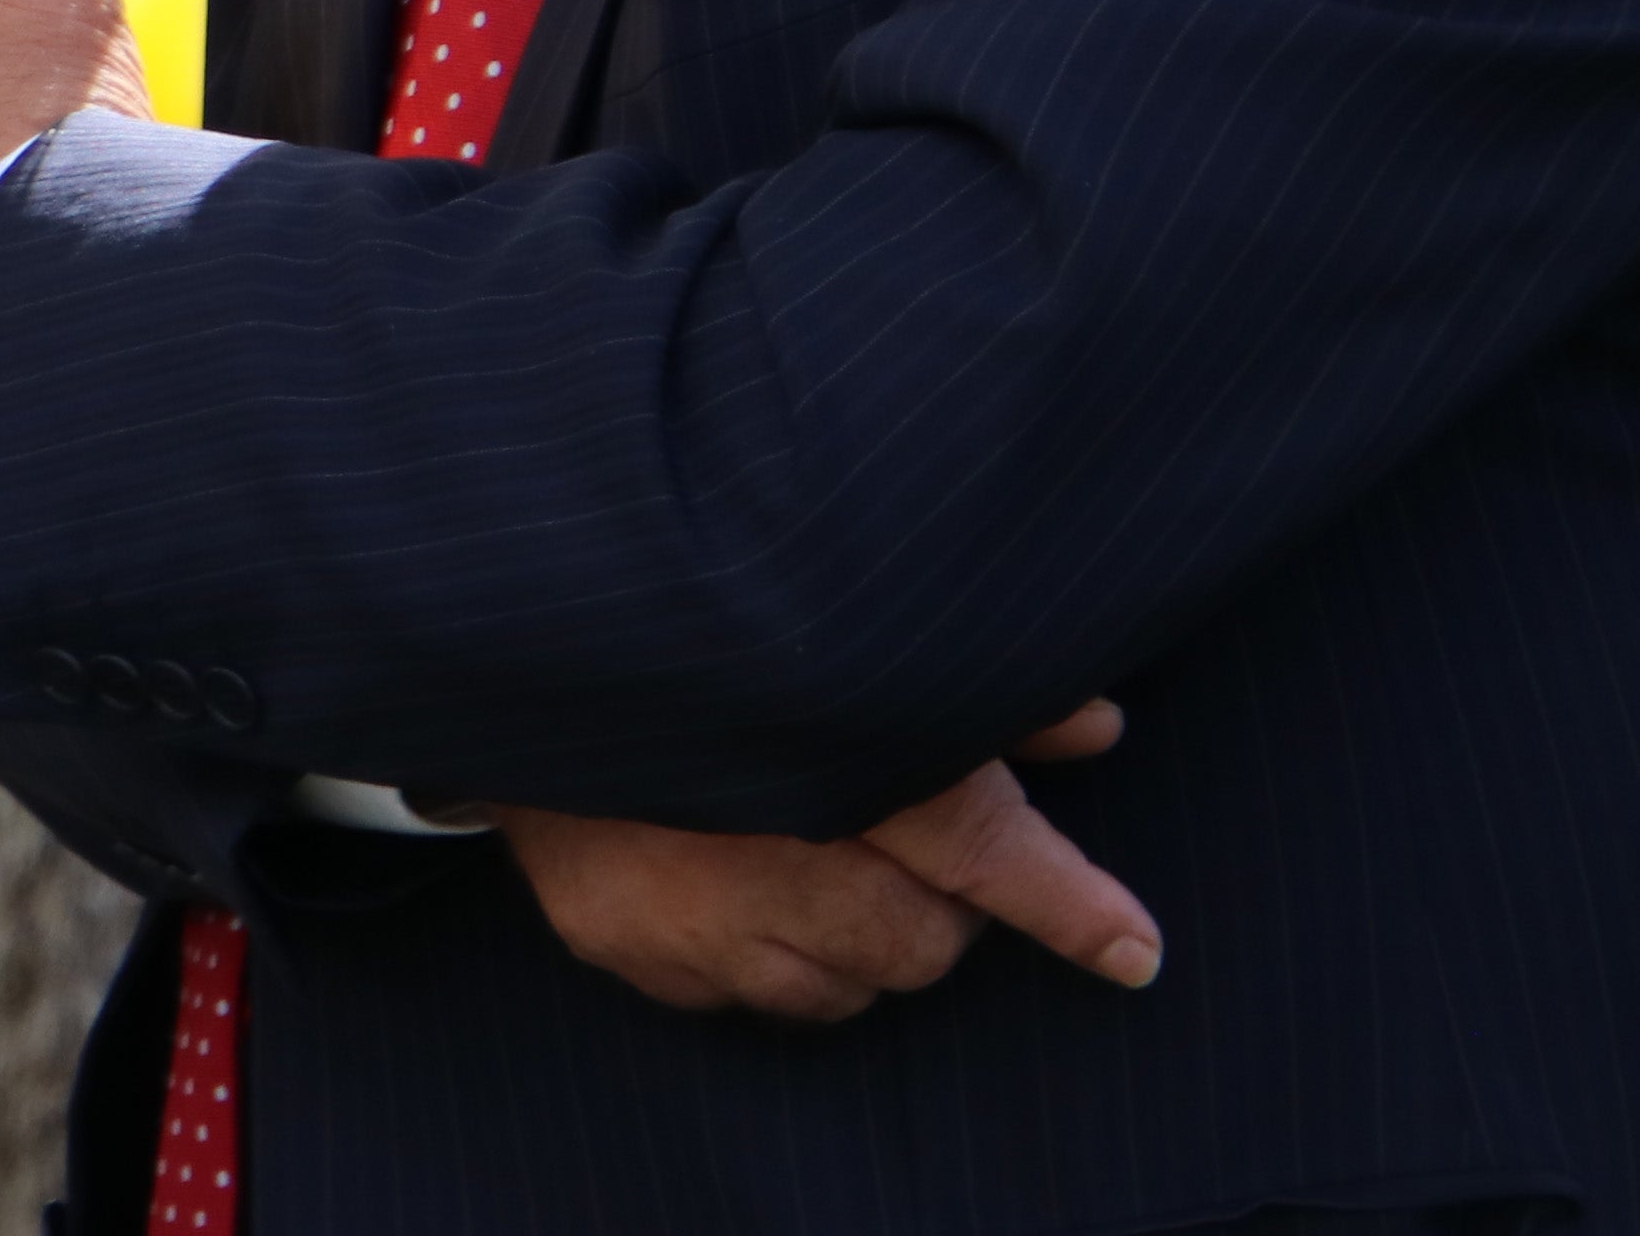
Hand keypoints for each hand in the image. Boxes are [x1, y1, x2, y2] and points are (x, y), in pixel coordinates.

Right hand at [485, 703, 1161, 1021]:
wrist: (508, 651)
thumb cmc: (701, 642)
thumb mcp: (843, 641)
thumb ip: (977, 694)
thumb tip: (1097, 728)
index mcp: (816, 753)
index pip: (971, 842)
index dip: (1063, 901)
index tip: (1131, 949)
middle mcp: (749, 843)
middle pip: (922, 940)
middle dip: (939, 905)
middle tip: (908, 848)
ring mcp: (683, 912)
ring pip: (848, 986)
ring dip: (858, 938)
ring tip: (816, 859)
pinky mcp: (629, 948)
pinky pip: (752, 997)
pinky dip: (768, 954)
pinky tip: (735, 887)